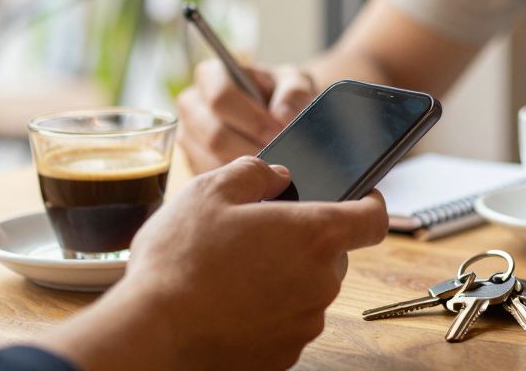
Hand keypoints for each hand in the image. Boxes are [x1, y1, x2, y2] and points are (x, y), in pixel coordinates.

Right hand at [42, 156, 388, 370]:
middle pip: (332, 253)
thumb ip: (255, 173)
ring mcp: (304, 323)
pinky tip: (227, 303)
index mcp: (314, 234)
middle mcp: (321, 282)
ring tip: (230, 272)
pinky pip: (285, 322)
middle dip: (302, 241)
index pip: (373, 218)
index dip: (369, 202)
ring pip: (307, 289)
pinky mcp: (283, 354)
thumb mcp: (210, 191)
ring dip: (282, 277)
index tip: (359, 197)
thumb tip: (277, 175)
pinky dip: (265, 311)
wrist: (152, 333)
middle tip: (256, 234)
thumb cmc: (181, 260)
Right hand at [177, 60, 318, 172]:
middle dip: (251, 151)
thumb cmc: (280, 92)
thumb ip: (293, 93)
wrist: (276, 111)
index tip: (278, 134)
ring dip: (245, 172)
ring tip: (273, 169)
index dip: (252, 120)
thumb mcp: (294, 81)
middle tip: (280, 158)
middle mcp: (191, 105)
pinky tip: (260, 182)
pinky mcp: (193, 163)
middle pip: (214, 136)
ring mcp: (188, 137)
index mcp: (211, 76)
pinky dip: (238, 187)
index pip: (220, 99)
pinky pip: (213, 181)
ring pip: (211, 163)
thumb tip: (282, 117)